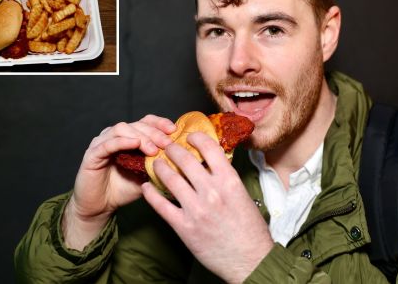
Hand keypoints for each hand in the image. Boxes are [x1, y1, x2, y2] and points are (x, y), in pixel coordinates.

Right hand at [62, 114, 175, 249]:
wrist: (100, 207)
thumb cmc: (123, 190)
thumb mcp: (147, 176)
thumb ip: (160, 166)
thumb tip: (183, 162)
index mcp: (129, 137)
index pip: (146, 122)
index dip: (160, 123)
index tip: (174, 130)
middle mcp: (115, 136)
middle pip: (137, 124)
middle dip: (154, 132)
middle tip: (167, 143)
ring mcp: (102, 143)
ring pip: (122, 129)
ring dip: (141, 137)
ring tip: (153, 149)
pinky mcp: (92, 154)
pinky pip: (107, 144)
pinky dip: (122, 141)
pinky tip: (134, 143)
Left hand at [142, 132, 273, 283]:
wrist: (249, 260)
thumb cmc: (250, 230)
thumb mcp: (242, 195)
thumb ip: (226, 179)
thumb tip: (212, 163)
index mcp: (229, 181)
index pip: (209, 148)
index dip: (196, 138)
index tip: (189, 136)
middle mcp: (211, 191)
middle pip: (185, 160)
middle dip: (172, 149)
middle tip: (166, 146)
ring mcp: (196, 209)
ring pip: (170, 179)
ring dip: (159, 167)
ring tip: (155, 163)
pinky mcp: (184, 227)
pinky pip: (161, 205)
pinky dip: (151, 193)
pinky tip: (147, 187)